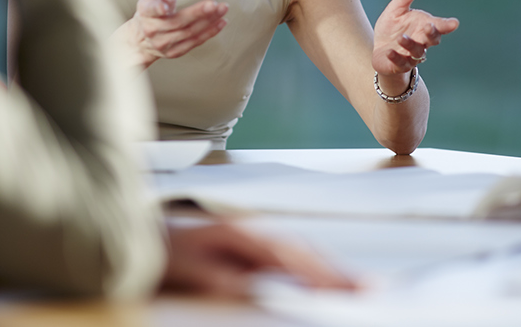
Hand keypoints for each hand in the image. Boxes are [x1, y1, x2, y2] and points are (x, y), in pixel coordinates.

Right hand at [118, 0, 228, 67]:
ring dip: (208, 21)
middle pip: (177, 22)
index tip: (165, 7)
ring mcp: (163, 43)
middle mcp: (152, 29)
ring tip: (222, 9)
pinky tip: (220, 22)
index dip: (157, 8)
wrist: (139, 39)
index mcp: (146, 12)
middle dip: (196, 13)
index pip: (150, 9)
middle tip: (213, 4)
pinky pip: (194, 42)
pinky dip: (209, 32)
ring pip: (189, 33)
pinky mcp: (174, 52)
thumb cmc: (151, 11)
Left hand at [161, 222, 356, 297]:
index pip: (290, 254)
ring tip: (359, 286)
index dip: (319, 272)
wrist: (151, 237)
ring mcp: (257, 237)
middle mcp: (254, 231)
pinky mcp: (256, 248)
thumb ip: (221, 278)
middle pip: (304, 251)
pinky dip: (314, 268)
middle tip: (370, 289)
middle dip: (337, 271)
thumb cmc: (169, 252)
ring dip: (330, 269)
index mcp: (242, 233)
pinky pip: (292, 257)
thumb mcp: (190, 268)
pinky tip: (326, 281)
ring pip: (302, 252)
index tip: (344, 288)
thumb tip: (254, 288)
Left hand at [371, 0, 457, 88]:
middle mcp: (421, 41)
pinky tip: (389, 51)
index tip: (454, 23)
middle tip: (428, 26)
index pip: (439, 26)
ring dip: (410, 44)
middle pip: (432, 40)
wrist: (379, 49)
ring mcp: (411, 55)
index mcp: (424, 26)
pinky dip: (396, 57)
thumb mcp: (397, 9)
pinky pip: (400, 63)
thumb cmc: (393, 27)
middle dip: (432, 34)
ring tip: (401, 37)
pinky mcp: (398, 64)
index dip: (446, 25)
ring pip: (417, 52)